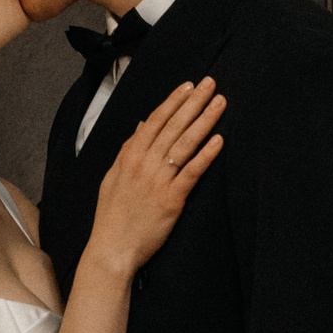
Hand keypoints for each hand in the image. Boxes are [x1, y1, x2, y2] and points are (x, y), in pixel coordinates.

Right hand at [84, 79, 225, 281]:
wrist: (112, 248)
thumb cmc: (112, 216)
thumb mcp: (113, 178)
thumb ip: (127, 150)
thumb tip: (141, 127)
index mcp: (129, 156)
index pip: (155, 120)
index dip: (174, 101)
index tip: (189, 86)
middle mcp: (143, 164)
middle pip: (173, 126)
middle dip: (194, 102)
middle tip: (211, 84)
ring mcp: (158, 180)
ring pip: (185, 143)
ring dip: (204, 121)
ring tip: (220, 103)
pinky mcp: (172, 199)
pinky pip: (192, 172)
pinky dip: (206, 155)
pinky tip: (218, 140)